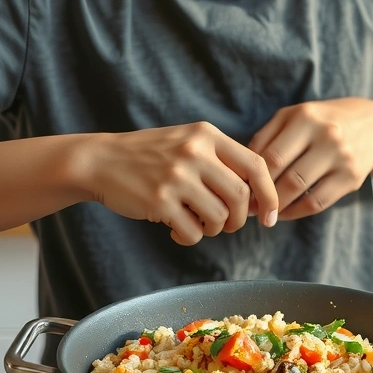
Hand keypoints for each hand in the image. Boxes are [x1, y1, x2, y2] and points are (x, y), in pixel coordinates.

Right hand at [77, 122, 277, 245]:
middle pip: (241, 197)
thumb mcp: (188, 142)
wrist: (101, 160)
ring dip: (213, 230)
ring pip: (219, 218)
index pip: (256, 165)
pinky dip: (189, 238)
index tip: (271, 215)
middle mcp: (194, 152)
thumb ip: (221, 161)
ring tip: (196, 223)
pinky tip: (176, 231)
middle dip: (240, 219)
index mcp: (206, 135)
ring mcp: (176, 177)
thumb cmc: (150, 155)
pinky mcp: (159, 201)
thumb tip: (258, 197)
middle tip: (228, 225)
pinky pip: (193, 232)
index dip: (270, 194)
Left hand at [248, 98, 372, 220]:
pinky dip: (296, 212)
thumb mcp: (293, 117)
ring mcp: (342, 157)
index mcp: (305, 117)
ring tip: (265, 211)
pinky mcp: (353, 178)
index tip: (241, 190)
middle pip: (285, 175)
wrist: (371, 124)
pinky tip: (285, 212)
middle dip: (263, 195)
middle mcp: (326, 135)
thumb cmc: (319, 121)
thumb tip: (241, 171)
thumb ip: (265, 137)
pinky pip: (318, 203)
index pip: (270, 156)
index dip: (252, 178)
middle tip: (250, 207)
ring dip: (278, 206)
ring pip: (301, 191)